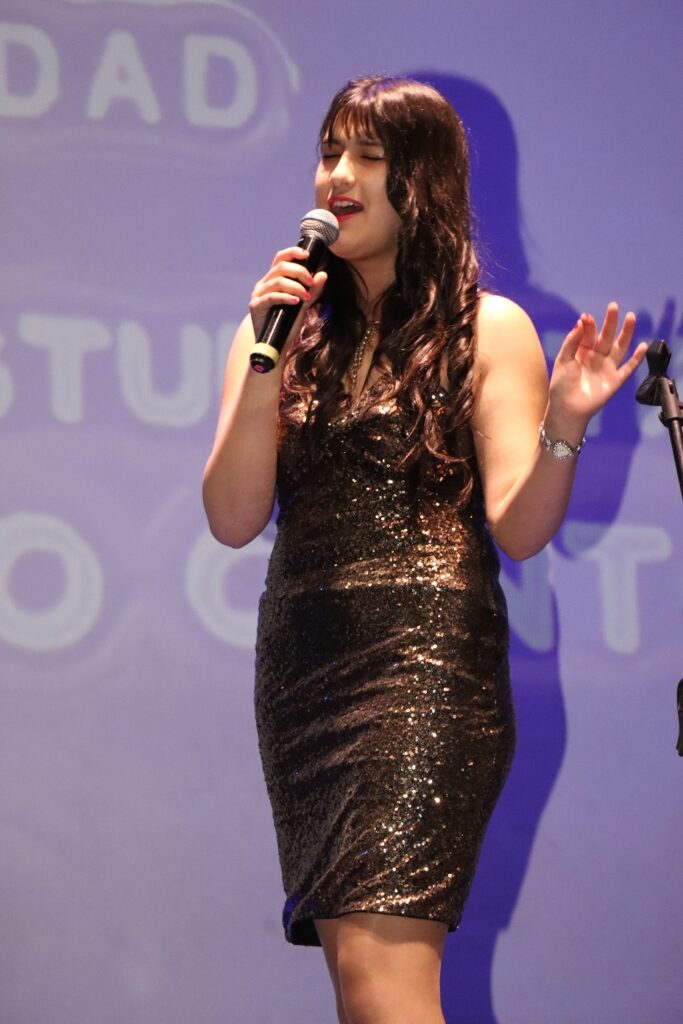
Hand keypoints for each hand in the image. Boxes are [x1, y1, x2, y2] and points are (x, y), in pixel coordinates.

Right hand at [249, 246, 327, 343]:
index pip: (280, 259)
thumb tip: (323, 275)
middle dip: (299, 272)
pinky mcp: (256, 306)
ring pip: (277, 281)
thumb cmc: (287, 324)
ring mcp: (258, 294)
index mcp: (273, 280)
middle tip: (311, 282)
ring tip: (307, 296)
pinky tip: (296, 301)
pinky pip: (271, 297)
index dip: (292, 253)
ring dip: (295, 286)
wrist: (276, 345)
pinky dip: (285, 297)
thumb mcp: (303, 305)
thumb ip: (312, 290)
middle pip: (280, 267)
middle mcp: (264, 284)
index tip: (307, 255)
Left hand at [547, 302, 647, 433]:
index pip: (588, 334)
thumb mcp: (563, 360)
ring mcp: (606, 368)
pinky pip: (628, 368)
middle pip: (606, 336)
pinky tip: (643, 346)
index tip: (586, 317)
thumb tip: (580, 322)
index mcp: (582, 352)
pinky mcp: (615, 380)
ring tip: (631, 317)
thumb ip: (572, 342)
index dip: (589, 325)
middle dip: (610, 322)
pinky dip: (636, 358)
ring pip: (620, 347)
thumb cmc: (561, 386)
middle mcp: (596, 358)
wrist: (567, 408)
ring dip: (626, 333)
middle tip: (613, 306)